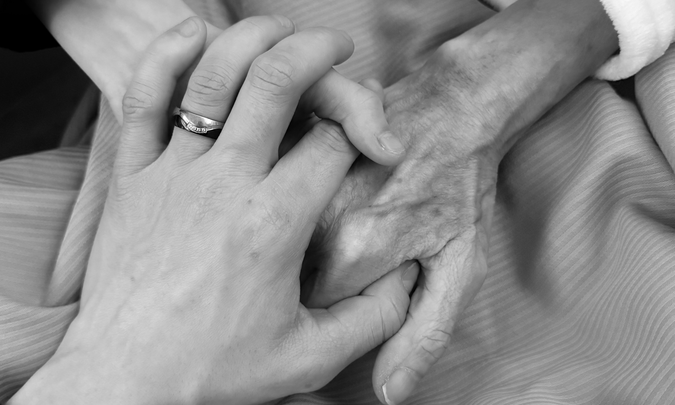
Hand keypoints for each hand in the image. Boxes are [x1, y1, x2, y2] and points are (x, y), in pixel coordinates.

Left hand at [10, 17, 412, 404]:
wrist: (124, 381)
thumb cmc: (213, 370)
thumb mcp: (308, 357)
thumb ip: (372, 321)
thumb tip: (403, 284)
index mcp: (275, 225)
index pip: (333, 141)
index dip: (361, 124)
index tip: (367, 133)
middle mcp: (225, 185)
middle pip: (278, 83)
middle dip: (316, 52)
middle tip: (336, 45)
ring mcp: (173, 174)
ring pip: (214, 76)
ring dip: (251, 39)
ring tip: (279, 30)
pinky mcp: (132, 177)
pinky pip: (143, 97)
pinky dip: (166, 56)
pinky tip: (192, 33)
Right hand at [302, 44, 498, 404]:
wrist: (454, 105)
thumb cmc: (461, 187)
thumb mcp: (460, 267)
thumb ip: (422, 334)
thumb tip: (389, 394)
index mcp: (356, 250)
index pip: (313, 315)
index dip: (334, 311)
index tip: (359, 286)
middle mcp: (317, 217)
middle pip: (288, 277)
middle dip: (310, 279)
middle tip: (355, 249)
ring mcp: (301, 179)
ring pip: (276, 239)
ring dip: (294, 244)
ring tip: (338, 220)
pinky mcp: (293, 152)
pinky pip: (274, 196)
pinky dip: (285, 206)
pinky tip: (312, 196)